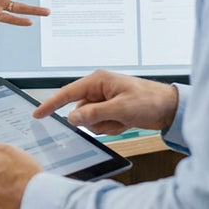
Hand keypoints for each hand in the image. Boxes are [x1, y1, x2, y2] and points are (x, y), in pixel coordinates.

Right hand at [34, 70, 179, 134]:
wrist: (170, 108)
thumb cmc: (150, 101)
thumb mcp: (121, 109)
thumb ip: (94, 114)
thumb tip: (72, 118)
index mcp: (98, 81)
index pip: (67, 93)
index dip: (51, 104)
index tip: (37, 114)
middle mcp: (98, 89)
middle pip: (80, 111)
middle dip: (96, 120)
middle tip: (115, 119)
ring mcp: (104, 100)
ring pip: (90, 121)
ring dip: (106, 125)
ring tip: (124, 120)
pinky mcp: (111, 110)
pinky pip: (101, 124)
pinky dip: (112, 127)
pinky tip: (126, 122)